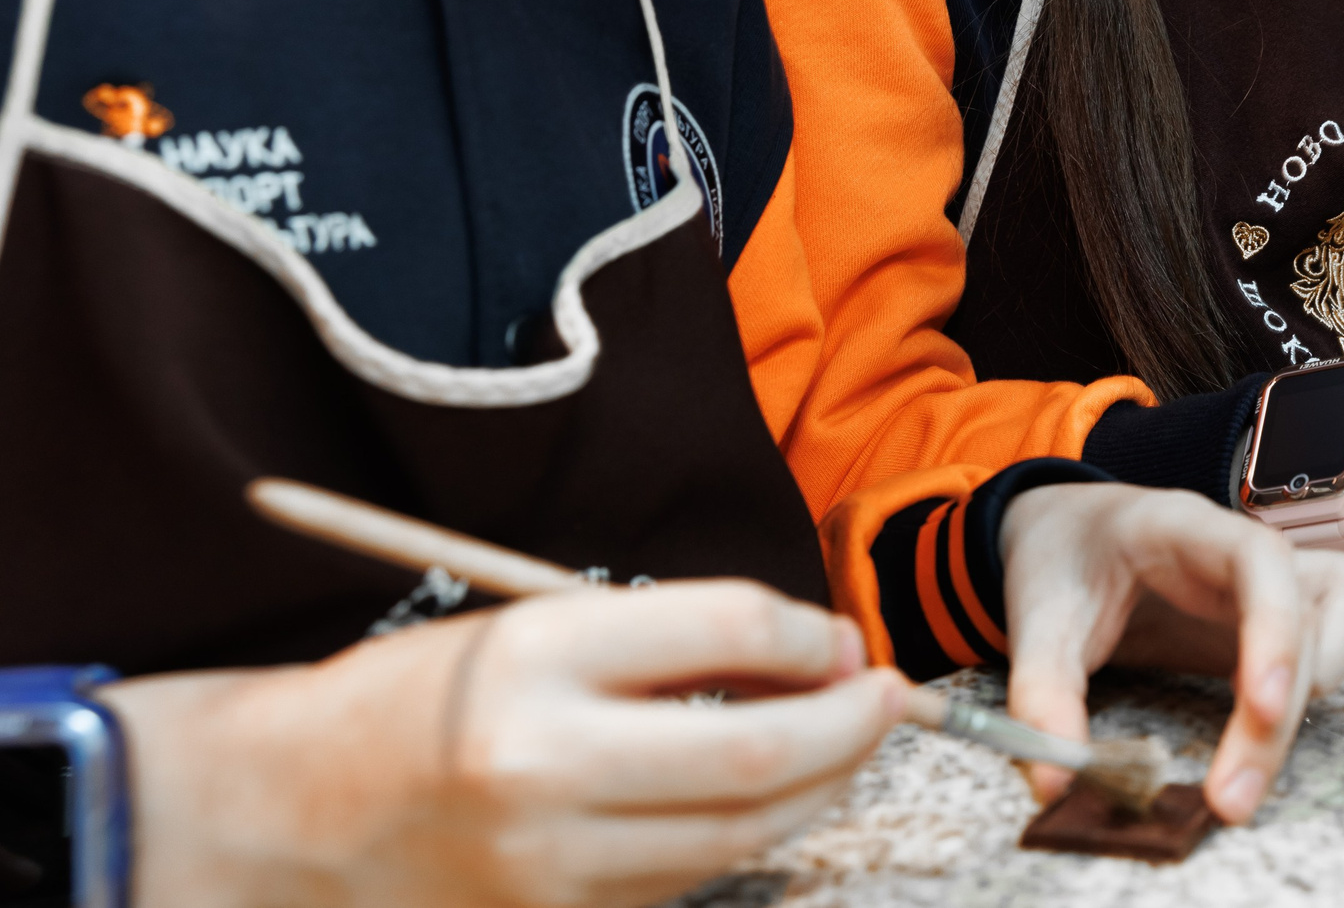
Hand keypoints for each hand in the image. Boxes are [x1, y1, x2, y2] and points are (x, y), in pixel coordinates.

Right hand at [99, 581, 904, 907]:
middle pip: (757, 751)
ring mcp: (547, 863)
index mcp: (534, 655)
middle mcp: (542, 764)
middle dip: (850, 724)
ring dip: (819, 787)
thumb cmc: (418, 701)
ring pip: (740, 834)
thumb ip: (666, 640)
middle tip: (890, 696)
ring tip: (844, 745)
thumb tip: (812, 655)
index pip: (729, 629)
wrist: (286, 815)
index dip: (811, 631)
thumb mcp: (530, 628)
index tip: (839, 637)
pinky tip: (760, 800)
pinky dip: (743, 839)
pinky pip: (685, 883)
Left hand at [997, 483, 1343, 824]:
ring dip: (1316, 691)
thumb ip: (1041, 696)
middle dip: (1280, 712)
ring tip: (1249, 763)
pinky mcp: (1287, 606)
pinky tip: (1276, 719)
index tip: (1259, 706)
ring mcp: (1276, 572)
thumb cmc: (1062, 562)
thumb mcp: (1036, 620)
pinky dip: (1332, 670)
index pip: (1259, 558)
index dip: (1274, 629)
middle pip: (1307, 610)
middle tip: (1230, 801)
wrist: (1072, 534)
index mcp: (1182, 528)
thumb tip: (1055, 783)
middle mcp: (1243, 545)